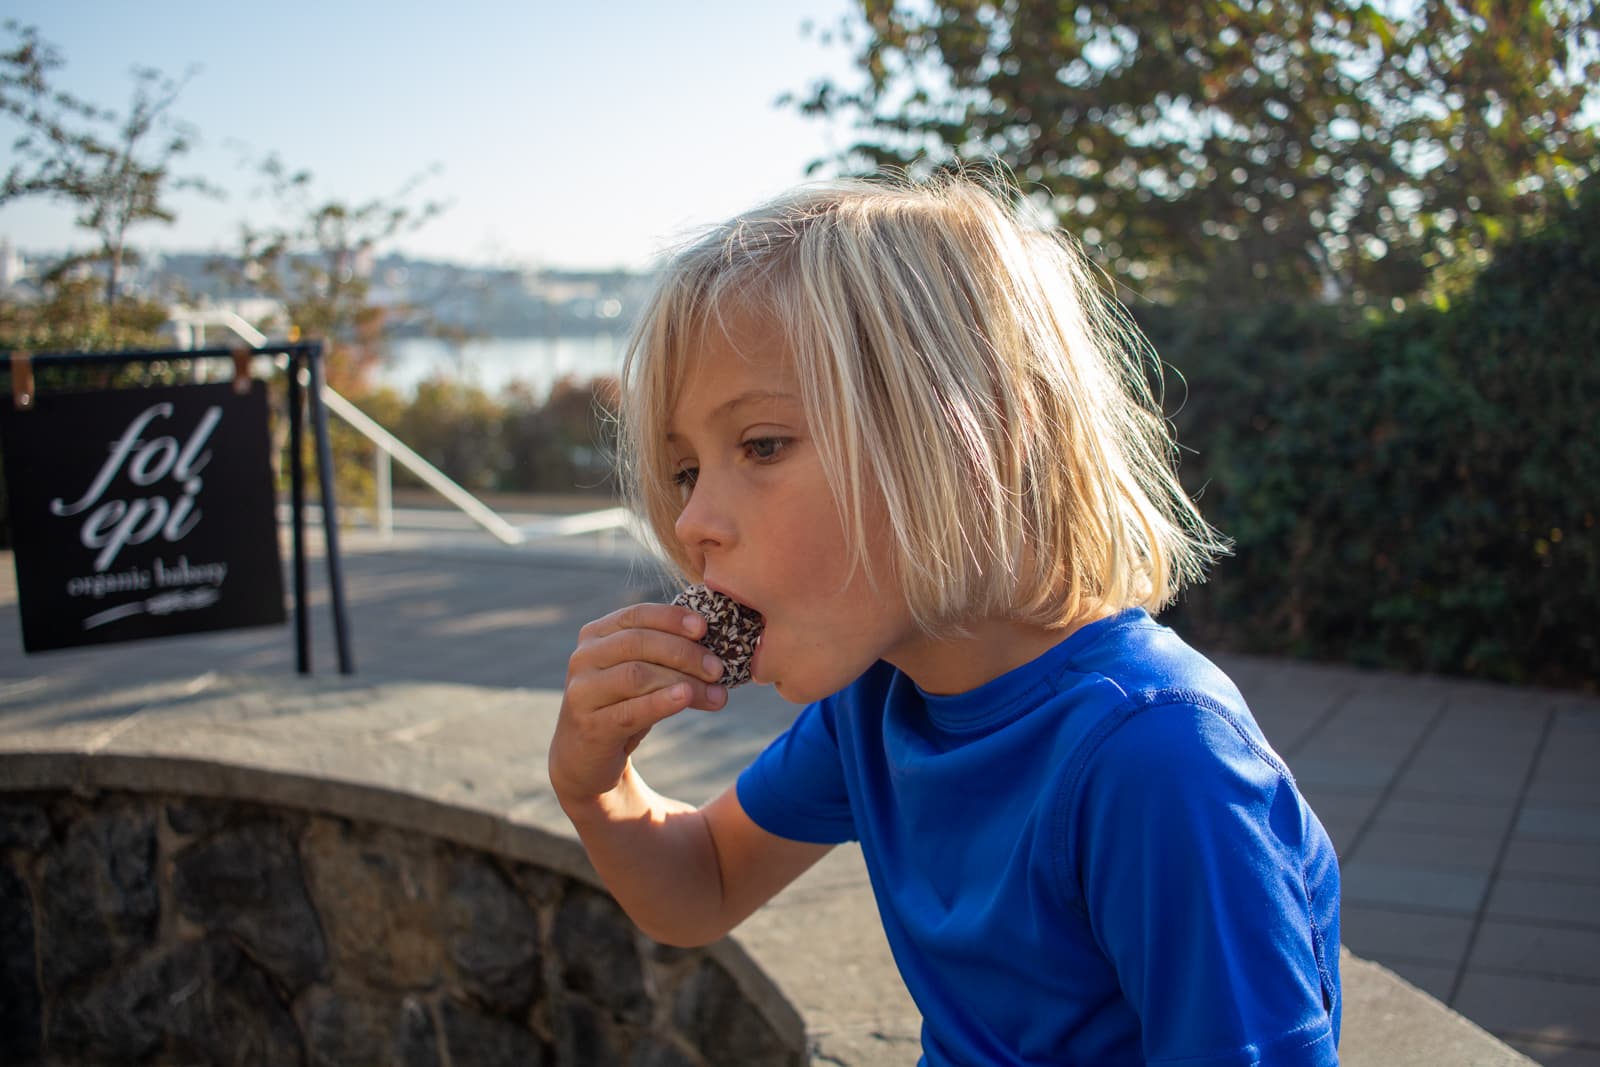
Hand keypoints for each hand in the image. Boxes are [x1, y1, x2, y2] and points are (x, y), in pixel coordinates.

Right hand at [548, 602, 726, 804]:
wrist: (586, 756)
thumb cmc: (621, 705)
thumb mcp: (639, 672)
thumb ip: (663, 654)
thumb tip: (713, 650)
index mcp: (596, 635)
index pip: (636, 615)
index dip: (671, 618)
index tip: (704, 628)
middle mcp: (584, 658)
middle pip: (639, 644)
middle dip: (684, 653)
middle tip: (717, 669)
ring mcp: (583, 692)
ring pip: (637, 675)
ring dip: (683, 681)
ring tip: (715, 694)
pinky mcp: (590, 726)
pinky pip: (631, 710)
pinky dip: (662, 702)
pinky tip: (686, 699)